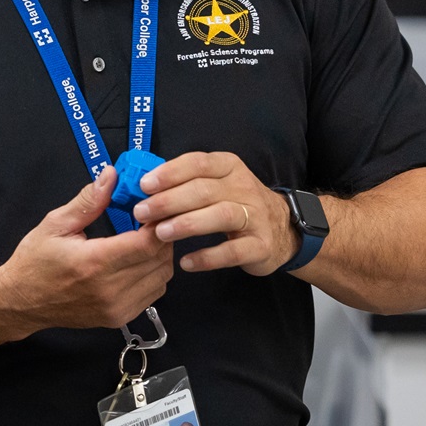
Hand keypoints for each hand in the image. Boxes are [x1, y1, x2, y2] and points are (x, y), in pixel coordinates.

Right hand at [0, 168, 173, 331]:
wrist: (20, 303)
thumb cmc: (34, 263)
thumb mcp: (55, 225)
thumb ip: (88, 201)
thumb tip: (111, 176)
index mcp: (94, 262)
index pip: (148, 242)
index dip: (158, 222)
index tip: (152, 209)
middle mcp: (109, 289)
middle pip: (160, 258)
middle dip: (161, 234)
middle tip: (150, 220)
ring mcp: (116, 307)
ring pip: (162, 276)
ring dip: (160, 255)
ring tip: (144, 239)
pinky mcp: (119, 317)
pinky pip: (154, 292)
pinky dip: (154, 274)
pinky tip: (138, 261)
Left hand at [131, 152, 297, 276]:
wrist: (283, 230)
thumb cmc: (236, 204)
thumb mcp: (216, 184)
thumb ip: (184, 183)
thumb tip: (142, 188)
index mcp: (228, 168)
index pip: (198, 163)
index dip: (170, 173)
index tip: (145, 185)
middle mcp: (244, 188)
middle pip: (204, 190)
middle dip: (169, 201)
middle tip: (142, 213)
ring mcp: (255, 217)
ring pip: (220, 215)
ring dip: (187, 223)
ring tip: (161, 233)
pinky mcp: (260, 245)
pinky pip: (233, 251)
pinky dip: (208, 257)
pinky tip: (187, 262)